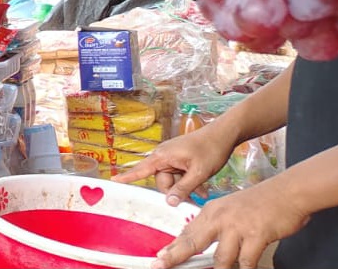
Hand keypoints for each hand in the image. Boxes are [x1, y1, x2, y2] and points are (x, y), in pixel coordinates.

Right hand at [116, 122, 241, 206]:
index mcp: (163, 156)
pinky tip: (201, 187)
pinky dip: (187, 181)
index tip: (113, 181)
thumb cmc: (210, 150)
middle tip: (193, 196)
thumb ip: (183, 188)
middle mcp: (163, 156)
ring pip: (172, 179)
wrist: (223, 134)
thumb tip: (169, 202)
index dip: (127, 177)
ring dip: (184, 187)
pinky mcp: (179, 158)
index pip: (141, 169)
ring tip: (201, 190)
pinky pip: (178, 174)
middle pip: (161, 180)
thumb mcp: (199, 172)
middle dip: (175, 190)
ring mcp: (171, 156)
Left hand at [149, 178, 308, 268]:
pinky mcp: (256, 235)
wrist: (287, 192)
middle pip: (193, 242)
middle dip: (176, 256)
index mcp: (211, 211)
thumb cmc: (261, 203)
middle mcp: (220, 218)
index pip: (188, 232)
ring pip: (221, 258)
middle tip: (161, 265)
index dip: (173, 247)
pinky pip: (246, 261)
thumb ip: (217, 226)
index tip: (160, 257)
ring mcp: (237, 226)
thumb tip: (203, 243)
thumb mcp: (231, 209)